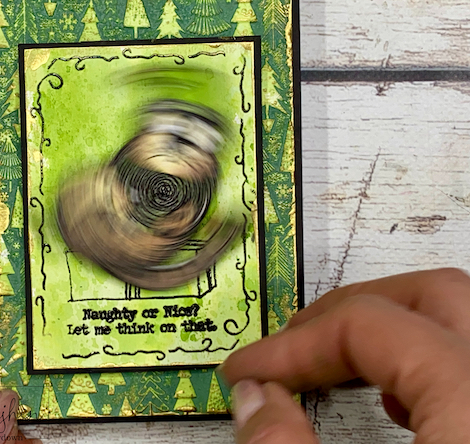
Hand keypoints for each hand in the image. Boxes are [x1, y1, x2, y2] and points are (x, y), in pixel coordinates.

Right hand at [221, 268, 469, 443]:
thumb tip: (254, 398)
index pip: (369, 327)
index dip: (293, 343)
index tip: (249, 369)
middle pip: (430, 297)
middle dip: (345, 313)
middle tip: (290, 346)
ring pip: (455, 319)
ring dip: (387, 330)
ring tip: (332, 367)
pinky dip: (425, 364)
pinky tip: (393, 401)